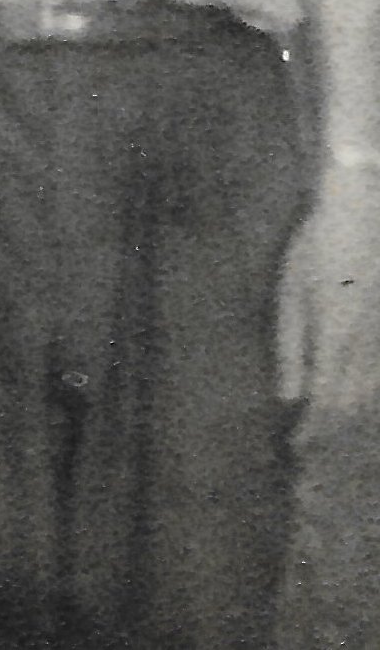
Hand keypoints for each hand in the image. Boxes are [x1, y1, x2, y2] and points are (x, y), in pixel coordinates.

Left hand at [276, 166, 379, 423]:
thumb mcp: (291, 294)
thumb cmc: (315, 249)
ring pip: (370, 389)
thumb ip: (289, 347)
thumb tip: (288, 397)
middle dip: (331, 428)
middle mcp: (365, 346)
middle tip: (312, 442)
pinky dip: (368, 385)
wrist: (358, 213)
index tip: (298, 446)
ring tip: (332, 421)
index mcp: (334, 339)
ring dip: (351, 408)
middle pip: (350, 402)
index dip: (312, 431)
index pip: (324, 403)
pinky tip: (359, 388)